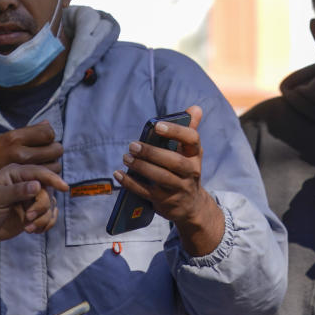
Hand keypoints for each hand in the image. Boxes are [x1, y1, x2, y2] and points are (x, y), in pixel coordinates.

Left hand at [0, 164, 68, 241]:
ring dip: (42, 219)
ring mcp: (31, 198)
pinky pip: (50, 216)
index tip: (64, 188)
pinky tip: (33, 230)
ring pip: (50, 205)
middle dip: (41, 207)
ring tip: (28, 228)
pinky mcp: (34, 212)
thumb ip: (17, 191)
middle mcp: (26, 183)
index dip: (53, 179)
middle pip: (46, 191)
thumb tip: (37, 185)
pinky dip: (46, 224)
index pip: (39, 172)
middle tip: (28, 218)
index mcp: (16, 173)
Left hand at [112, 105, 223, 255]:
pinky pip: (146, 192)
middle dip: (152, 153)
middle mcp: (190, 172)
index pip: (192, 139)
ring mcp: (178, 188)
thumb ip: (189, 129)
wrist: (191, 206)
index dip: (176, 132)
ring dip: (141, 167)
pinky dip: (130, 183)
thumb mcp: (190, 153)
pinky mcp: (165, 201)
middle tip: (132, 145)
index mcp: (195, 155)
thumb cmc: (185, 171)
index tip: (158, 125)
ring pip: (161, 178)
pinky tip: (119, 174)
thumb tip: (195, 108)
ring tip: (126, 157)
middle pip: (174, 162)